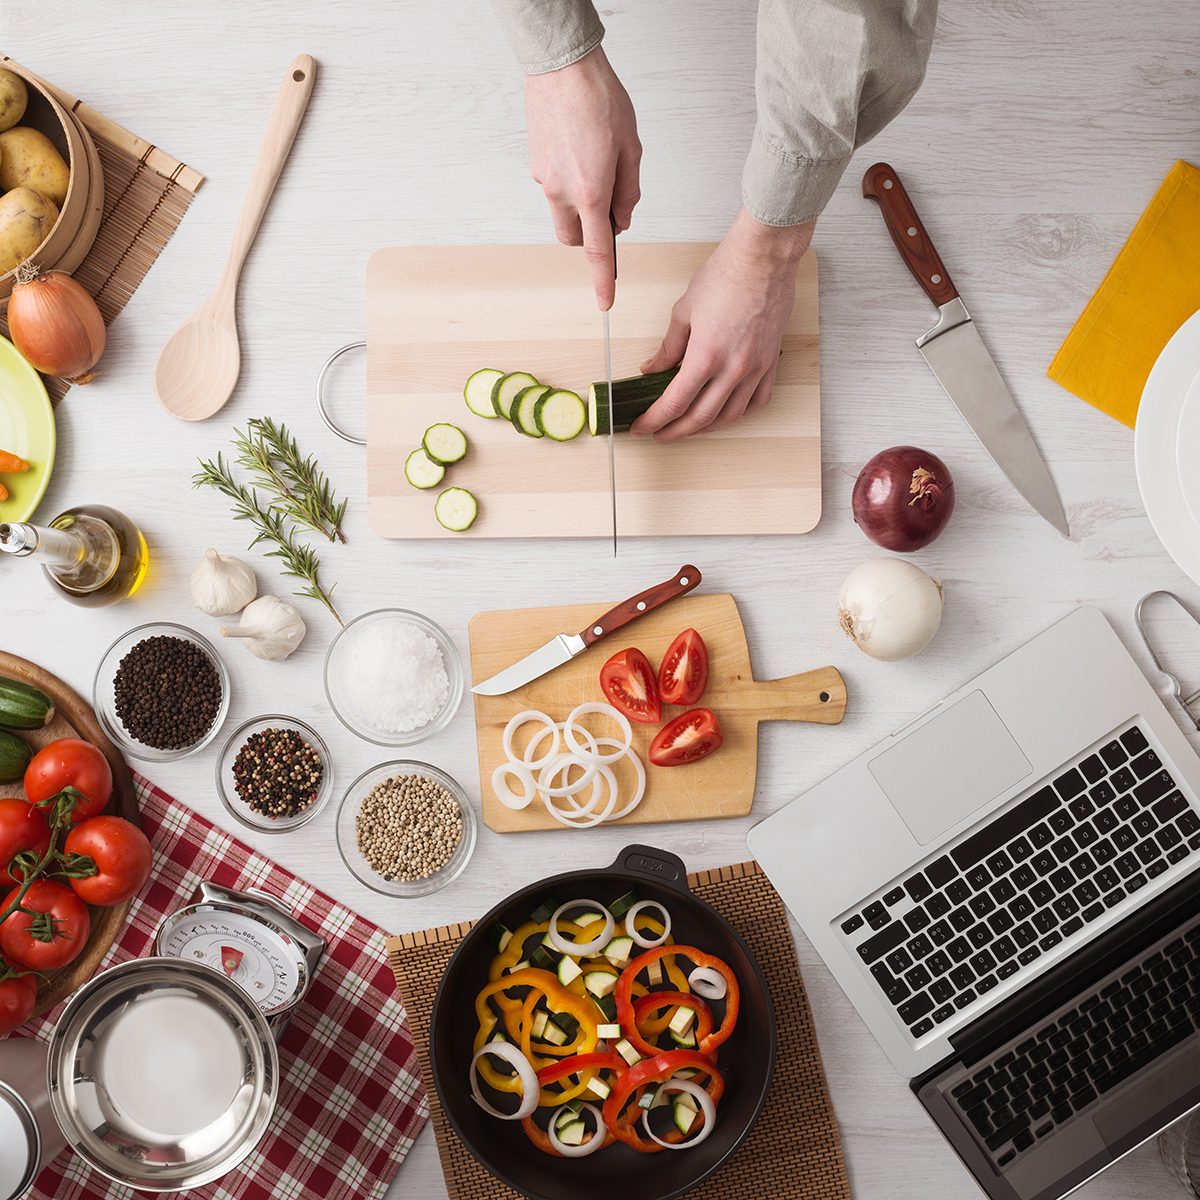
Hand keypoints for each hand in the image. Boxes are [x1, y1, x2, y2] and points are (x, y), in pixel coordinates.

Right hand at [524, 46, 640, 309]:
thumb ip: (629, 192)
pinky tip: (579, 149)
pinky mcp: (535, 165)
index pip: (597, 251)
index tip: (604, 303)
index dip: (602, 280)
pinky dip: (568, 181)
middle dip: (590, 236)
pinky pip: (554, 187)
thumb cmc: (600, 101)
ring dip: (579, 208)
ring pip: (563, 214)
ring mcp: (544, 180)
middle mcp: (562, 193)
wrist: (562, 66)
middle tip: (609, 208)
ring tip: (595, 165)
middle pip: (574, 239)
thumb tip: (622, 221)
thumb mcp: (631, 148)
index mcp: (591, 193)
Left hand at [632, 209, 814, 440]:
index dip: (654, 421)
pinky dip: (739, 412)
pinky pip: (757, 401)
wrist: (763, 259)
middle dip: (675, 431)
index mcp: (705, 356)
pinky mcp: (771, 363)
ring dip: (706, 427)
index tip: (642, 427)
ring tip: (688, 426)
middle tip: (660, 434)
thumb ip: (668, 348)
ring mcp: (755, 368)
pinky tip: (725, 411)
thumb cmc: (725, 276)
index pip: (674, 403)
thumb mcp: (684, 312)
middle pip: (700, 418)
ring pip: (729, 415)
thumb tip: (652, 369)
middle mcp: (733, 369)